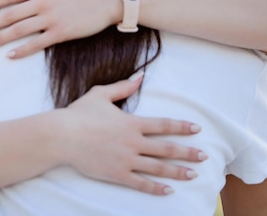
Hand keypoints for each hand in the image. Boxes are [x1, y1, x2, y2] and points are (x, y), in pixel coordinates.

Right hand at [60, 74, 205, 195]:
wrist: (61, 135)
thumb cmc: (79, 113)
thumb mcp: (101, 94)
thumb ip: (123, 86)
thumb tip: (140, 75)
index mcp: (132, 122)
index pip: (164, 125)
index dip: (182, 127)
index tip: (196, 129)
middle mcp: (133, 142)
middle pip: (166, 149)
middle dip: (187, 152)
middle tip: (205, 156)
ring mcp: (126, 160)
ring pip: (158, 168)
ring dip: (178, 172)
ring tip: (193, 174)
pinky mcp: (117, 174)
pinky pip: (140, 183)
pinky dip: (155, 188)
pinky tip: (168, 190)